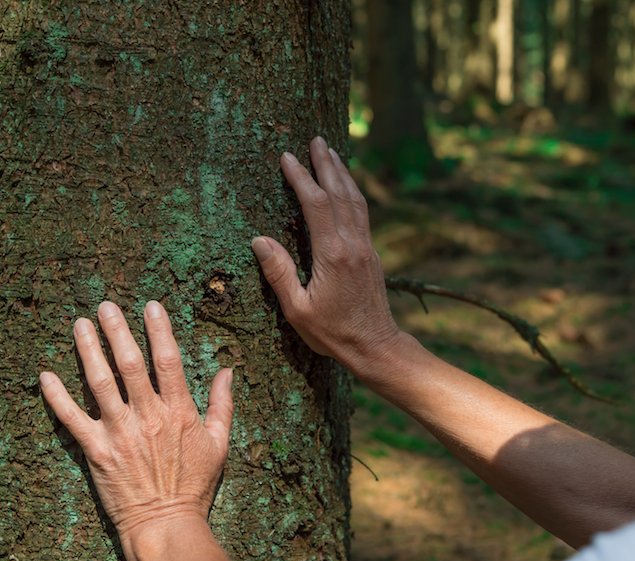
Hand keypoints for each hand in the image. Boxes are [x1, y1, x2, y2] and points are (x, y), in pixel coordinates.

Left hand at [39, 300, 233, 550]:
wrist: (166, 526)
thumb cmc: (194, 487)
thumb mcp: (219, 444)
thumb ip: (222, 405)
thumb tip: (227, 371)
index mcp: (178, 412)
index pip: (168, 361)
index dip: (159, 330)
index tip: (150, 306)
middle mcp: (147, 416)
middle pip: (129, 364)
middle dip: (117, 330)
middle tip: (105, 306)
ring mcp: (119, 433)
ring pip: (99, 382)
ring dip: (88, 350)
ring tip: (79, 324)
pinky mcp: (96, 451)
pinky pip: (72, 419)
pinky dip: (56, 397)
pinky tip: (45, 375)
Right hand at [251, 136, 400, 374]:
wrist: (375, 346)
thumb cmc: (332, 333)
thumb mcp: (297, 309)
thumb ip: (279, 273)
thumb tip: (259, 239)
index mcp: (333, 254)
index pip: (316, 204)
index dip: (301, 178)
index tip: (287, 158)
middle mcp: (353, 244)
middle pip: (340, 193)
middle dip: (325, 164)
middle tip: (315, 139)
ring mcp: (366, 247)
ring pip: (355, 200)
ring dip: (342, 173)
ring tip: (330, 152)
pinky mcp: (371, 253)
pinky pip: (362, 212)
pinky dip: (353, 192)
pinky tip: (346, 186)